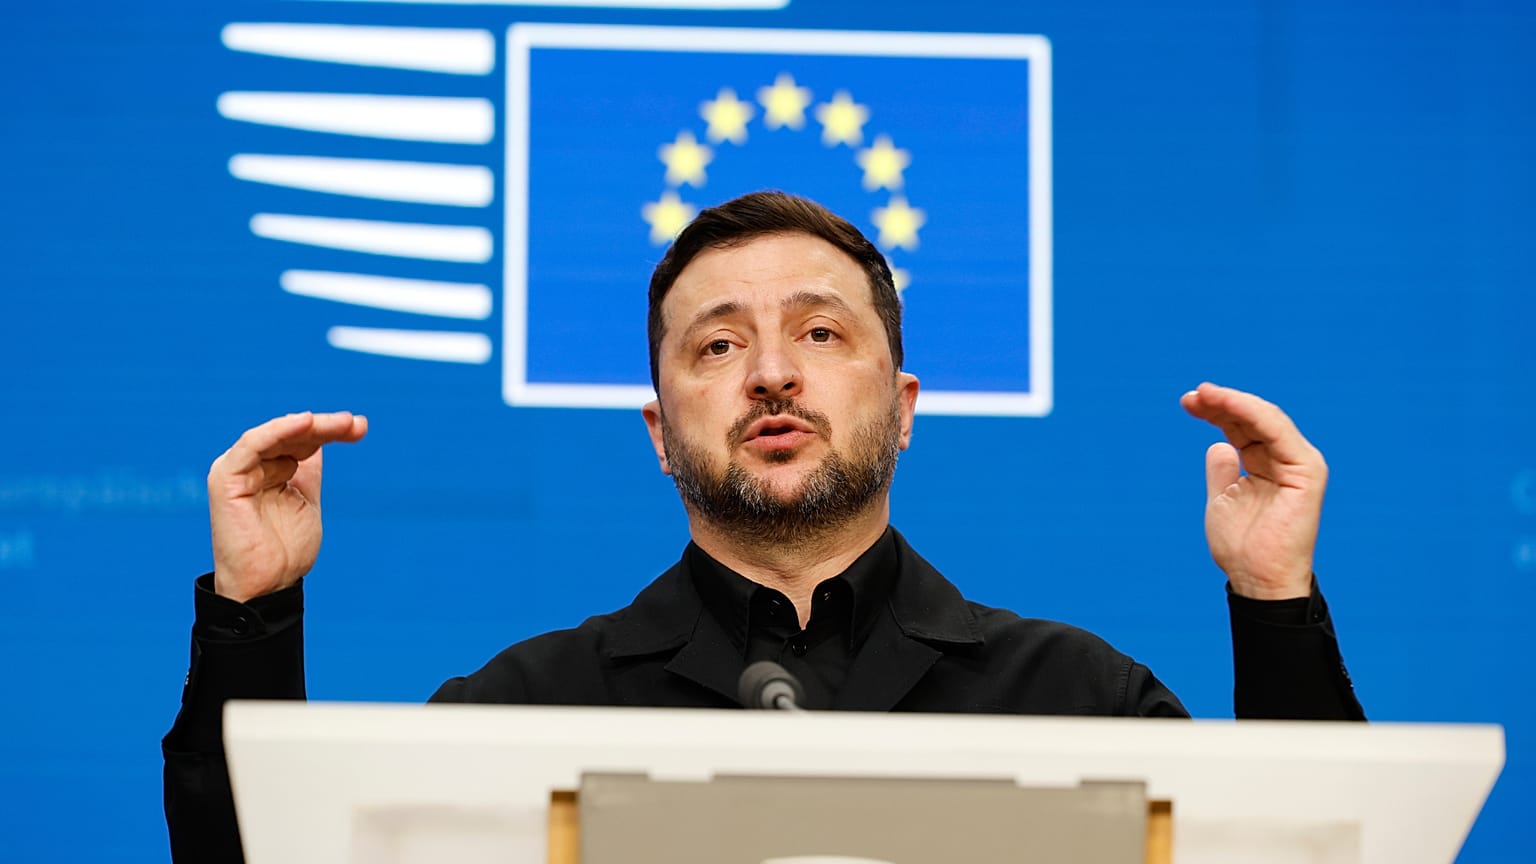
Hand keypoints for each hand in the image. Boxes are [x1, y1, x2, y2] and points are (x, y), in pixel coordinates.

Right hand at [207, 411, 366, 601]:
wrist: (269, 586)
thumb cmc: (285, 551)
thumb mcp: (306, 500)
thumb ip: (308, 471)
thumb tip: (321, 442)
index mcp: (267, 471)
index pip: (300, 440)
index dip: (330, 431)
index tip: (361, 428)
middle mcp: (250, 466)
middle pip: (290, 434)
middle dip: (325, 426)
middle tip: (356, 424)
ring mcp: (236, 470)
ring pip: (276, 434)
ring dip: (310, 425)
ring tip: (341, 424)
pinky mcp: (225, 478)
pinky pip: (253, 445)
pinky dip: (278, 430)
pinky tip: (305, 422)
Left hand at [1180, 383, 1324, 599]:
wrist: (1257, 579)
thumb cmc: (1241, 546)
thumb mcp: (1222, 498)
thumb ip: (1222, 469)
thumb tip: (1218, 444)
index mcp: (1269, 464)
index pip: (1243, 427)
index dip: (1217, 411)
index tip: (1188, 402)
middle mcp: (1287, 458)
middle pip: (1252, 418)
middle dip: (1220, 403)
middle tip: (1190, 396)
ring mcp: (1300, 462)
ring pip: (1265, 418)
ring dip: (1232, 402)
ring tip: (1202, 395)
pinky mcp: (1307, 470)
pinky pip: (1276, 431)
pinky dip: (1250, 413)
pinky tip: (1225, 403)